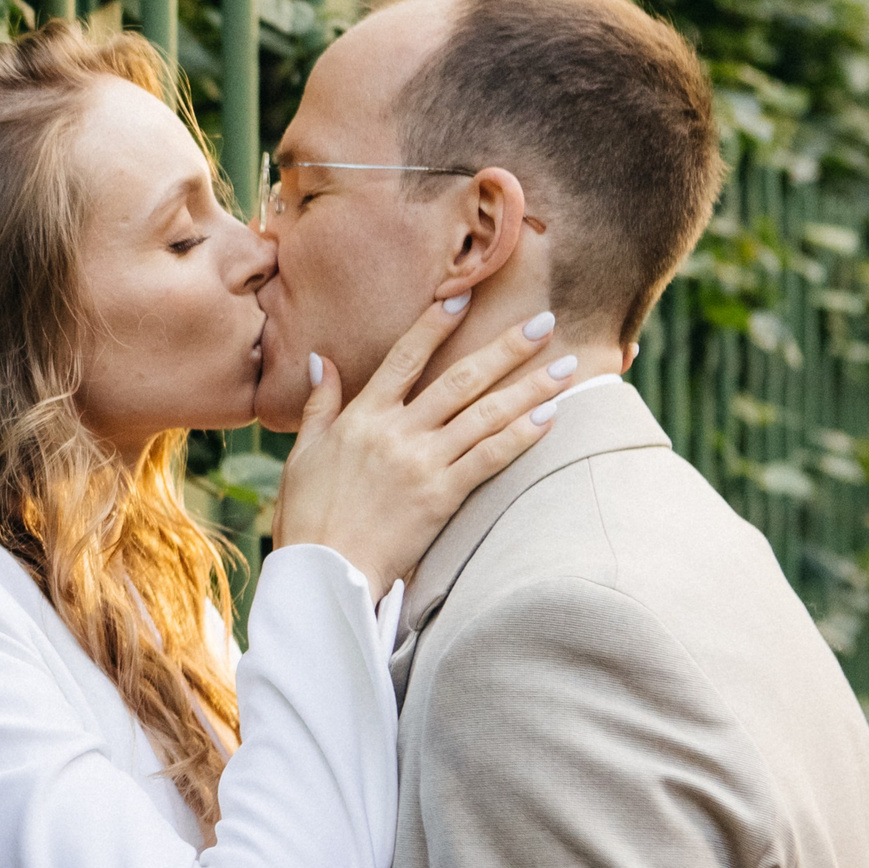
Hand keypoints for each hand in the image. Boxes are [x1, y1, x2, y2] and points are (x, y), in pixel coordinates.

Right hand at [271, 297, 579, 600]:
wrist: (323, 570)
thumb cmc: (307, 514)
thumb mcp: (304, 453)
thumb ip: (319, 404)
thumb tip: (322, 360)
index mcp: (362, 416)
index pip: (405, 357)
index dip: (436, 325)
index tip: (466, 297)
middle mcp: (396, 431)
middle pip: (460, 379)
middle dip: (506, 348)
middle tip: (544, 321)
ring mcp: (422, 463)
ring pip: (485, 414)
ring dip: (529, 389)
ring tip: (565, 368)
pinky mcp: (441, 496)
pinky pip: (489, 459)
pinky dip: (521, 436)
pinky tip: (549, 418)